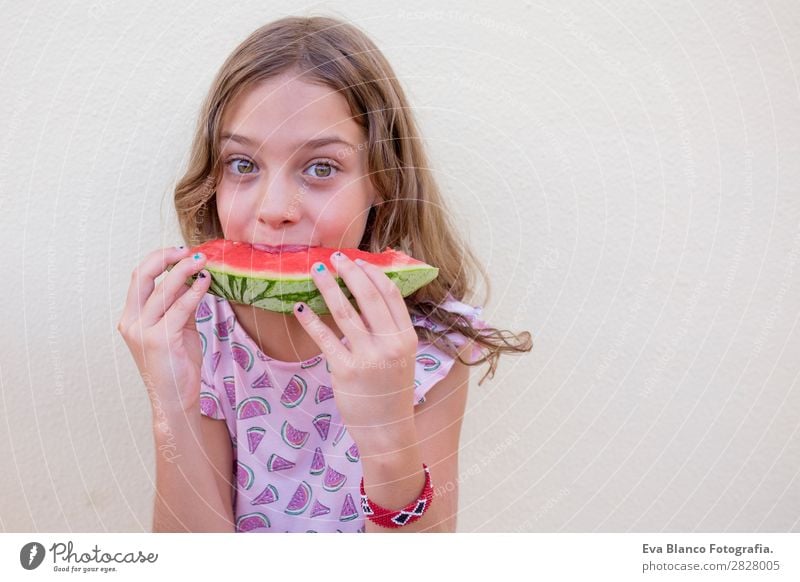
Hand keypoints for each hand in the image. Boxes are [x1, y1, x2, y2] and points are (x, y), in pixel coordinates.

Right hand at [117, 246, 210, 413]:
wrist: (175, 400)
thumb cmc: (177, 364)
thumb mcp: (177, 327)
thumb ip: (179, 304)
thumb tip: (191, 277)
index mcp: (131, 317)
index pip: (139, 277)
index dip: (158, 260)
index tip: (180, 251)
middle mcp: (131, 322)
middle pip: (142, 276)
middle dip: (166, 258)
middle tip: (189, 251)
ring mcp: (143, 332)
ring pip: (162, 290)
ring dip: (184, 271)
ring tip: (203, 261)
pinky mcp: (160, 341)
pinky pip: (179, 308)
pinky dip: (193, 292)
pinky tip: (205, 283)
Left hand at [294, 251, 417, 436]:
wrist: (388, 432)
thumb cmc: (391, 392)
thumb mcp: (402, 358)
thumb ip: (390, 330)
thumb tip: (369, 297)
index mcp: (406, 338)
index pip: (390, 295)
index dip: (373, 274)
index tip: (359, 262)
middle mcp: (390, 345)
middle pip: (368, 297)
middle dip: (350, 272)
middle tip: (335, 258)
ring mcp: (368, 358)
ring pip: (344, 312)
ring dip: (328, 287)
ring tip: (316, 270)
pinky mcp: (345, 371)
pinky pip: (325, 338)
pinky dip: (311, 320)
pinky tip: (300, 308)